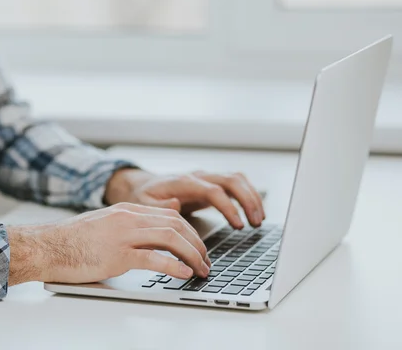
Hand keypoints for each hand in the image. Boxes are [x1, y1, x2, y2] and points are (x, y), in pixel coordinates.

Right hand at [7, 203, 210, 285]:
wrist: (46, 245)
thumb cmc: (72, 240)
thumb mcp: (105, 224)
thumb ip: (128, 226)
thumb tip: (150, 239)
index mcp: (127, 210)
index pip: (170, 215)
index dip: (190, 231)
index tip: (198, 246)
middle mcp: (129, 218)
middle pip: (175, 224)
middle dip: (197, 242)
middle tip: (206, 260)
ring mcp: (123, 235)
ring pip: (170, 238)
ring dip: (191, 254)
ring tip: (201, 269)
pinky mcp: (116, 255)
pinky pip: (153, 258)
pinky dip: (173, 265)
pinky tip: (183, 274)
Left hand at [105, 169, 264, 228]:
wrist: (142, 186)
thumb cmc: (144, 197)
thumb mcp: (144, 204)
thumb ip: (159, 207)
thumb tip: (175, 205)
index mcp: (183, 182)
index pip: (213, 190)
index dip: (228, 206)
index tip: (238, 225)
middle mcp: (198, 176)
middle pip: (230, 180)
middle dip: (247, 200)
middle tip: (256, 223)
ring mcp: (206, 179)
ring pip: (236, 179)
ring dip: (251, 197)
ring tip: (259, 220)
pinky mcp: (211, 185)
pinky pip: (235, 184)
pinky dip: (248, 196)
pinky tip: (254, 213)